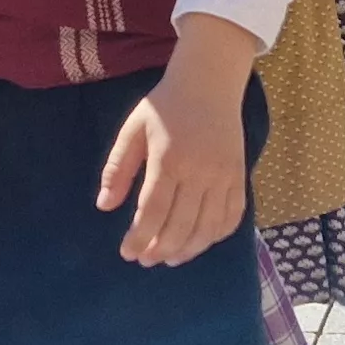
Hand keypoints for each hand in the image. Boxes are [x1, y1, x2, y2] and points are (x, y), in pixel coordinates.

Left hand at [98, 46, 252, 266]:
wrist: (209, 84)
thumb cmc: (164, 107)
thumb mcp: (132, 131)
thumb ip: (118, 169)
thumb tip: (104, 206)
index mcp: (168, 159)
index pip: (154, 211)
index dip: (140, 238)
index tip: (128, 253)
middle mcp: (199, 172)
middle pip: (181, 226)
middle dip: (161, 249)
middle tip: (145, 260)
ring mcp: (224, 176)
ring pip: (208, 227)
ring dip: (188, 250)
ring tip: (170, 259)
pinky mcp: (239, 177)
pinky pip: (232, 216)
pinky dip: (216, 236)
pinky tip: (199, 242)